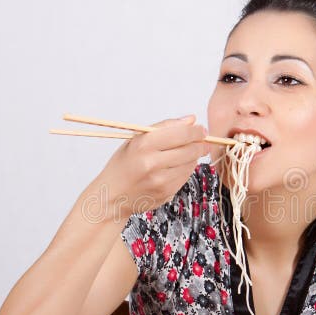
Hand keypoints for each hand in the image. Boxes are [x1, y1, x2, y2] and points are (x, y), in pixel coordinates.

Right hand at [92, 115, 209, 218]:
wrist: (113, 195)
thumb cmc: (124, 164)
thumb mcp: (137, 139)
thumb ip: (165, 127)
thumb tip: (192, 119)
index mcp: (143, 144)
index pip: (180, 133)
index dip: (196, 131)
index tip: (201, 130)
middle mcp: (152, 162)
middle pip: (190, 149)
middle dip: (200, 144)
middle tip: (203, 141)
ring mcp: (160, 180)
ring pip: (190, 164)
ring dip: (194, 157)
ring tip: (187, 153)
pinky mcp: (166, 192)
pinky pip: (185, 177)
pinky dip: (186, 169)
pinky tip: (179, 166)